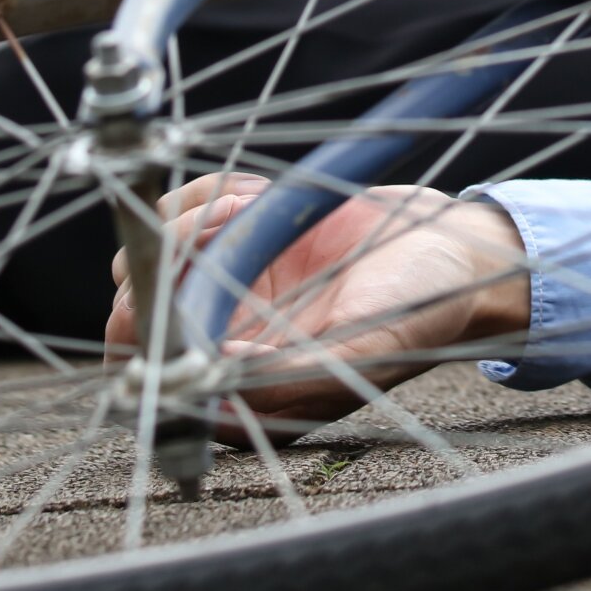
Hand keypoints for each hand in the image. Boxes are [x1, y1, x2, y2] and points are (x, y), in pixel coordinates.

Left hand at [107, 175, 531, 436]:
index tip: (191, 276)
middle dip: (167, 257)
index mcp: (247, 396)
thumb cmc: (423, 305)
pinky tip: (254, 193)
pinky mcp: (236, 244)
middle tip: (227, 221)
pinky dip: (203, 194)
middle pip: (136, 314)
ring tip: (246, 203)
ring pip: (147, 260)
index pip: (155, 376)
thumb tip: (208, 377)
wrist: (454, 245)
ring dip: (185, 219)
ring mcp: (226, 294)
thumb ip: (292, 375)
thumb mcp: (368, 344)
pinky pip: (180, 216)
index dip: (155, 323)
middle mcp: (225, 349)